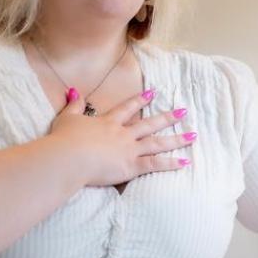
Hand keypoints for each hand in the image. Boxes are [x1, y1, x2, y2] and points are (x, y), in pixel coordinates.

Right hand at [48, 87, 195, 187]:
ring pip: (157, 142)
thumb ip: (74, 105)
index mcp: (108, 122)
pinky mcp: (130, 166)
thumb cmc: (64, 139)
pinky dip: (171, 163)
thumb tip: (73, 91)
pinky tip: (185, 161)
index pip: (128, 108)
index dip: (140, 100)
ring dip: (177, 139)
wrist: (69, 157)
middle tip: (183, 111)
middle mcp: (122, 133)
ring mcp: (129, 149)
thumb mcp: (67, 118)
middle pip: (149, 123)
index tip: (153, 93)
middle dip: (167, 117)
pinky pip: (155, 164)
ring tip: (193, 135)